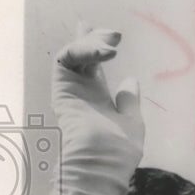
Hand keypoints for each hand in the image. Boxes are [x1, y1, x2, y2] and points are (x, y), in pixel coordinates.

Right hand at [54, 25, 144, 150]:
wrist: (105, 162)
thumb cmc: (120, 151)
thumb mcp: (132, 121)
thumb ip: (129, 101)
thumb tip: (131, 80)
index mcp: (99, 98)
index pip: (96, 67)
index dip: (97, 48)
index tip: (106, 33)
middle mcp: (82, 91)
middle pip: (82, 54)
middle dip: (96, 39)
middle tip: (115, 35)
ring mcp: (71, 89)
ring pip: (74, 54)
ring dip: (92, 44)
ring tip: (111, 48)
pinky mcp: (62, 88)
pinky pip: (66, 59)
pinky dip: (82, 50)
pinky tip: (101, 53)